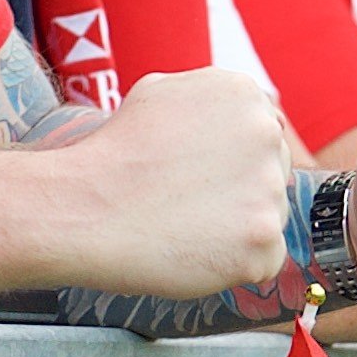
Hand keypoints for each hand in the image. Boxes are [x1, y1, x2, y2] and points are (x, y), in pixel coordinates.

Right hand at [57, 67, 293, 297]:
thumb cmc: (113, 153)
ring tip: (185, 226)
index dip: (230, 162)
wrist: (83, 208)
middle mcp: (266, 135)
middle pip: (273, 174)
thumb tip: (240, 114)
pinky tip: (194, 251)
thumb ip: (208, 99)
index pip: (264, 135)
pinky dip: (235, 265)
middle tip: (188, 203)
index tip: (198, 177)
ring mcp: (268, 190)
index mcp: (244, 94)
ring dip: (238, 228)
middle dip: (240, 192)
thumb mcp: (160, 92)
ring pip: (270, 217)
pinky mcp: (263, 242)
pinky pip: (265, 260)